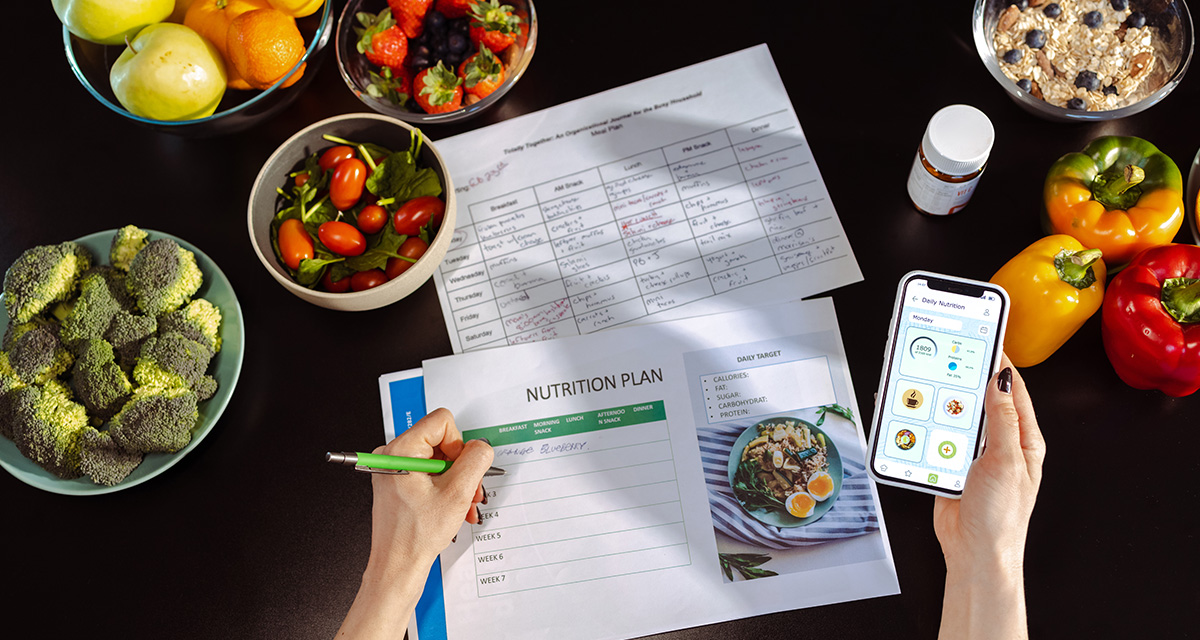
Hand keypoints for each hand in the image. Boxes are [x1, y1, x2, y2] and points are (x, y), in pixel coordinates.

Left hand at [365, 407, 493, 574]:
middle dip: (461, 468)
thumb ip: (476, 460)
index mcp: (401, 450)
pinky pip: (430, 474)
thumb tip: (482, 446)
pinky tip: (454, 508)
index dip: (459, 445)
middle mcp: (393, 455)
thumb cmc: (414, 537)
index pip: (442, 421)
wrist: (397, 566)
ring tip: (463, 504)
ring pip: (439, 460)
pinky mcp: (399, 482)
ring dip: (457, 482)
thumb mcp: (457, 494)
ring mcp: (395, 469)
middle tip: (468, 491)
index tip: (460, 470)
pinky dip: (446, 489)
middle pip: (442, 442)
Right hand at [933, 354, 1045, 639]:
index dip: (998, 363)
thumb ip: (1002, 419)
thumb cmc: (1002, 518)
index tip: (984, 339)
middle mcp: (1001, 444)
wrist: (975, 554)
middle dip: (963, 379)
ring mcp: (975, 454)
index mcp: (1024, 439)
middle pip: (980, 399)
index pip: (1012, 389)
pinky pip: (936, 438)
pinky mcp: (950, 465)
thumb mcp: (1006, 461)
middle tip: (946, 356)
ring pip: (955, 417)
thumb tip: (1000, 381)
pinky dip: (925, 427)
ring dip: (941, 404)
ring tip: (927, 384)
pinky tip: (915, 418)